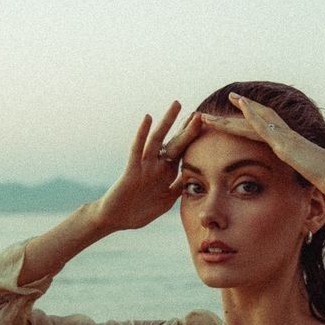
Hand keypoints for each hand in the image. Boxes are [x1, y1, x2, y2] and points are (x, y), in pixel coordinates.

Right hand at [95, 103, 202, 233]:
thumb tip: (193, 178)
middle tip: (199, 113)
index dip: (195, 142)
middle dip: (187, 129)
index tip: (208, 128)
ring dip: (168, 122)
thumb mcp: (165, 201)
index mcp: (166, 174)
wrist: (116, 219)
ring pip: (158, 139)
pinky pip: (137, 149)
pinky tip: (147, 118)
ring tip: (177, 104)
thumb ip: (178, 189)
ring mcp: (144, 165)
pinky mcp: (132, 169)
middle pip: (175, 143)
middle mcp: (157, 165)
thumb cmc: (139, 212)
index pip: (184, 154)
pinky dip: (142, 134)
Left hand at [200, 93, 324, 203]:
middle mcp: (287, 137)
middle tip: (227, 99)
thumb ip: (301, 174)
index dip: (252, 121)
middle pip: (259, 120)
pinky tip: (240, 105)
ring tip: (226, 100)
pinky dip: (251, 115)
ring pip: (257, 120)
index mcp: (290, 145)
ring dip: (239, 110)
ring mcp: (286, 138)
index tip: (239, 114)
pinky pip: (265, 127)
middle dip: (241, 110)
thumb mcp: (308, 177)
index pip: (267, 129)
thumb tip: (302, 180)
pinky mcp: (285, 145)